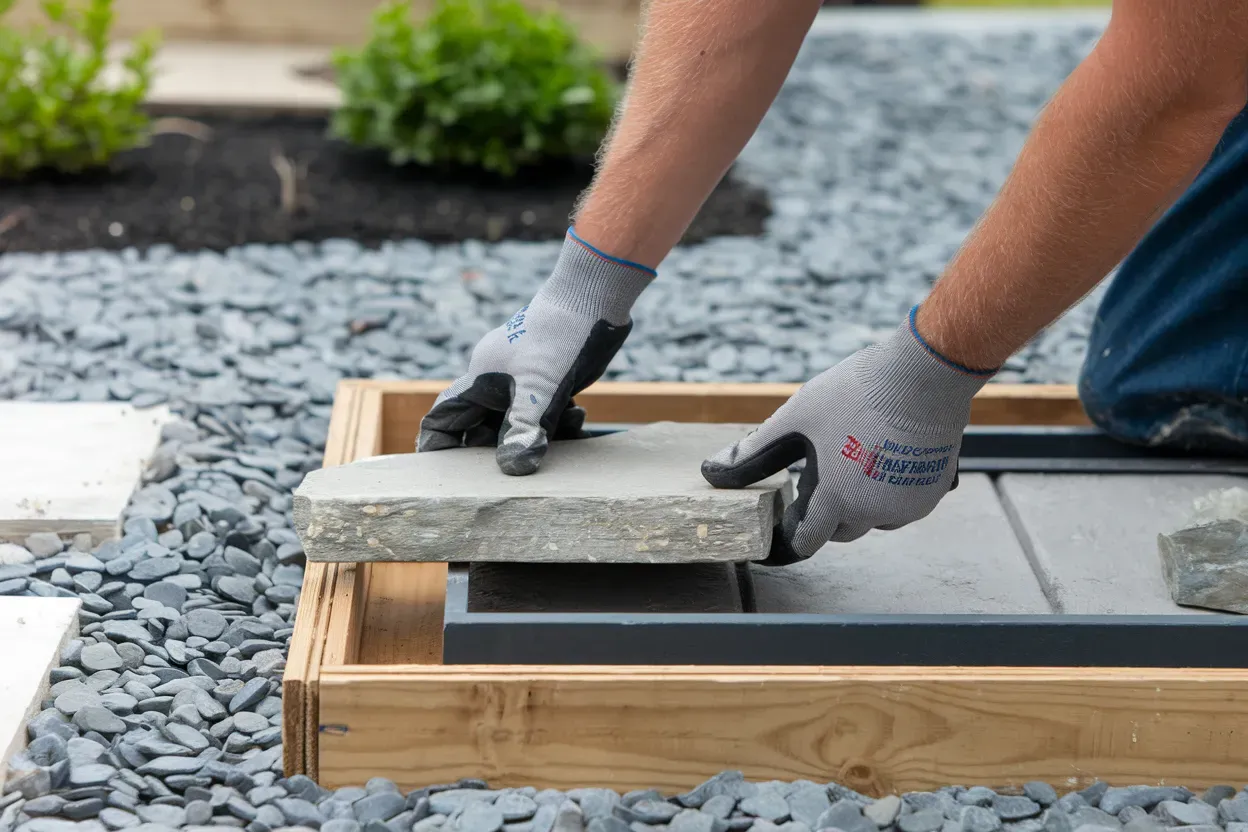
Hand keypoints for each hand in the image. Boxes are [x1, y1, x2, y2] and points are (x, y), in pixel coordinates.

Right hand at [418, 229, 653, 474]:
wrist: (594, 294)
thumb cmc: (561, 335)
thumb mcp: (541, 386)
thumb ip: (525, 427)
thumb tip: (512, 468)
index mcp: (480, 379)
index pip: (444, 418)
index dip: (439, 447)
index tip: (444, 477)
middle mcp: (496, 381)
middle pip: (483, 428)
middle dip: (501, 450)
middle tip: (521, 468)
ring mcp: (522, 379)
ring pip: (519, 423)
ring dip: (538, 437)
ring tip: (569, 430)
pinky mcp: (548, 378)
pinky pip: (544, 413)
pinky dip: (558, 424)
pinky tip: (580, 418)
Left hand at [701, 306, 995, 564]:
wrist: (924, 374)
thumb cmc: (855, 393)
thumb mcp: (794, 419)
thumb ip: (752, 454)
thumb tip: (711, 473)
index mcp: (835, 500)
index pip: (803, 543)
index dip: (784, 543)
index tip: (773, 539)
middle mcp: (872, 513)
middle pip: (837, 530)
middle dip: (821, 514)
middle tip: (812, 482)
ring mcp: (907, 506)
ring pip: (871, 518)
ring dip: (856, 504)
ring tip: (847, 465)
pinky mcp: (933, 493)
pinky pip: (901, 505)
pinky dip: (887, 492)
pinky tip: (880, 460)